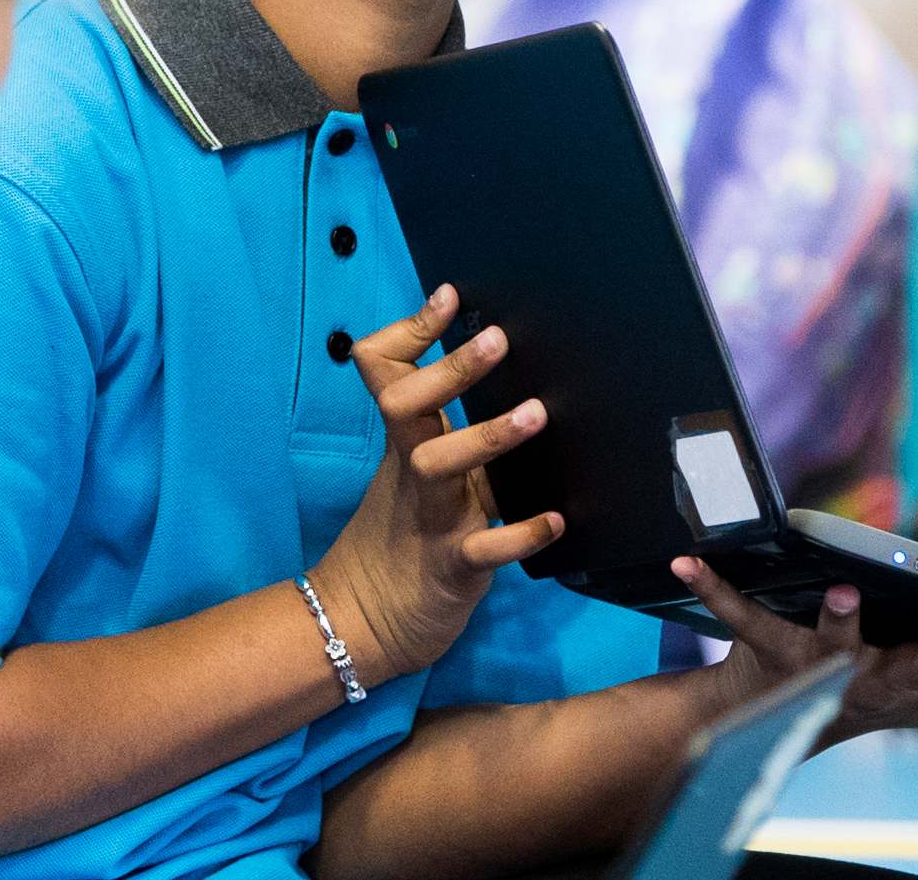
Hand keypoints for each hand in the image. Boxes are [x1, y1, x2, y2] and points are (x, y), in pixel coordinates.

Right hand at [305, 286, 564, 689]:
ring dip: (489, 438)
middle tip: (497, 338)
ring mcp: (429, 518)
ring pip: (441, 467)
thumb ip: (443, 426)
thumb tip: (489, 361)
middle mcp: (413, 471)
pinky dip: (520, 534)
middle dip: (449, 371)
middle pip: (408, 408)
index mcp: (406, 443)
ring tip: (538, 415)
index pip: (386, 374)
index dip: (412, 332)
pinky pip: (484, 549)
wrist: (361, 623)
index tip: (450, 295)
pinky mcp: (449, 569)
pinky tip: (556, 521)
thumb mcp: (418, 473)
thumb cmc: (404, 535)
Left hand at [671, 556, 917, 742]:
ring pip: (839, 644)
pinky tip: (689, 558)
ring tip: (846, 590)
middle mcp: (879, 685)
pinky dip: (715, 584)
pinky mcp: (769, 646)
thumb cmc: (869, 687)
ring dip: (843, 619)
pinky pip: (741, 613)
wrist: (767, 720)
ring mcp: (822, 668)